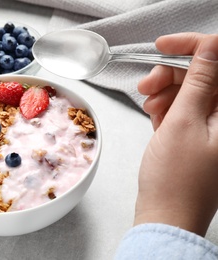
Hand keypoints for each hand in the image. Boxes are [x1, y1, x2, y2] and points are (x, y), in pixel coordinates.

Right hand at [134, 33, 217, 235]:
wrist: (165, 214)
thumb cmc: (175, 179)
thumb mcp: (184, 122)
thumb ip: (199, 82)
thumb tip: (210, 47)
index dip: (193, 47)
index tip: (164, 46)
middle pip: (203, 76)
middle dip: (172, 74)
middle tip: (148, 84)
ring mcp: (213, 128)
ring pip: (190, 92)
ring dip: (165, 93)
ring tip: (149, 107)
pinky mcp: (197, 135)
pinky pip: (183, 109)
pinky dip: (166, 108)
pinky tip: (154, 116)